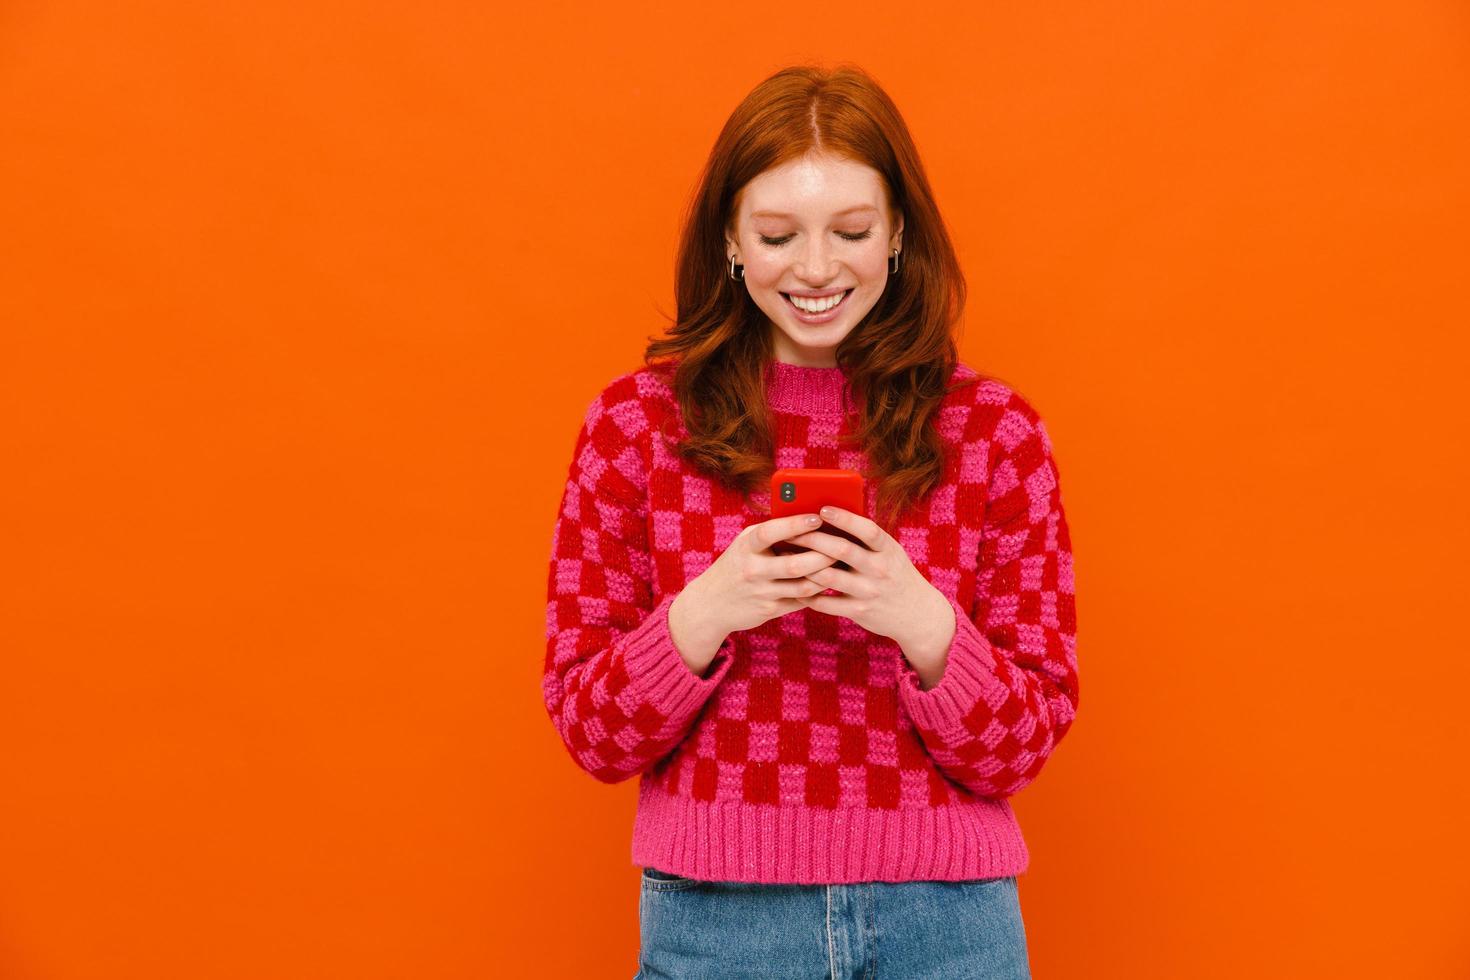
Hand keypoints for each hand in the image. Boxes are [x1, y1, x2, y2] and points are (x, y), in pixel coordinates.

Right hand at [685, 512, 841, 636]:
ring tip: (841, 564)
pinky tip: (830, 581)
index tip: (817, 517)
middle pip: (795, 564)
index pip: (771, 532)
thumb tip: (809, 519)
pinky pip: (801, 601)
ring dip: (826, 575)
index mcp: (745, 547)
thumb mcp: (745, 545)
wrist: (710, 605)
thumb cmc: (737, 565)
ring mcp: (761, 592)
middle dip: (823, 555)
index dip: (795, 524)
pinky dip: (818, 591)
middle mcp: (752, 570)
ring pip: (803, 586)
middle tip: (843, 545)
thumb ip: (771, 534)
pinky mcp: (769, 610)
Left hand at [788, 506, 953, 655]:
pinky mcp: (859, 611)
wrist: (916, 614)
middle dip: (813, 539)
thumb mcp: (889, 552)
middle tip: (791, 531)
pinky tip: (794, 585)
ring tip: (786, 557)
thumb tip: (829, 517)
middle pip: (842, 550)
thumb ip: (865, 539)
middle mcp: (879, 569)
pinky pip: (826, 603)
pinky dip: (808, 594)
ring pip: (829, 577)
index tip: (822, 509)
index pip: (867, 529)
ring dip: (804, 566)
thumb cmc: (894, 574)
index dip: (844, 518)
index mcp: (888, 549)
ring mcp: (869, 592)